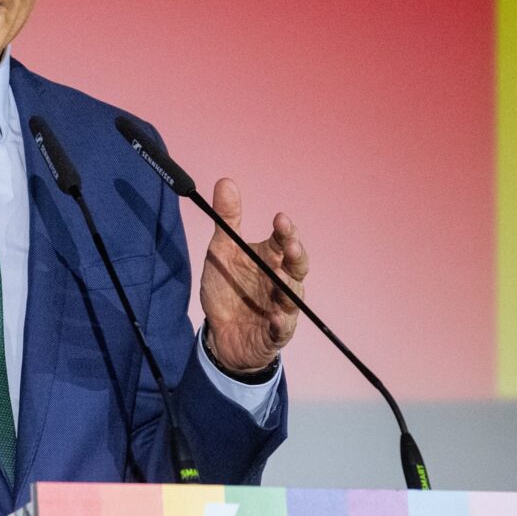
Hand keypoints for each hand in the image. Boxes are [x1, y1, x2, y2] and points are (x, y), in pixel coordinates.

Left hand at [197, 177, 307, 374]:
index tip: (279, 219)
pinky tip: (275, 318)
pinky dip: (280, 324)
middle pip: (297, 267)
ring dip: (288, 288)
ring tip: (280, 278)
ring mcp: (281, 308)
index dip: (285, 231)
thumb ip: (227, 219)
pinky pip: (281, 330)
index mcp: (271, 259)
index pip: (285, 242)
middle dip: (296, 255)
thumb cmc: (227, 289)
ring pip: (292, 297)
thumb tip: (226, 181)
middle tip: (291, 245)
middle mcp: (281, 282)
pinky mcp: (274, 334)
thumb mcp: (222, 251)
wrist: (220, 334)